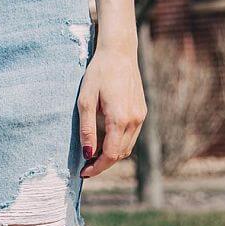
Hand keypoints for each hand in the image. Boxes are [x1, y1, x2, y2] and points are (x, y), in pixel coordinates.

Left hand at [78, 42, 146, 177]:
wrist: (119, 53)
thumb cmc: (98, 74)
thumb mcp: (85, 101)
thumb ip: (87, 130)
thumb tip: (87, 154)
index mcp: (120, 119)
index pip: (111, 154)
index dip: (97, 168)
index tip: (83, 172)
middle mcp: (134, 120)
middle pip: (120, 154)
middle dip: (103, 165)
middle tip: (85, 167)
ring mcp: (140, 116)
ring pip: (127, 147)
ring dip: (111, 156)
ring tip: (92, 157)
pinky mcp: (141, 112)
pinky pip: (131, 136)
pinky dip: (118, 145)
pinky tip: (104, 142)